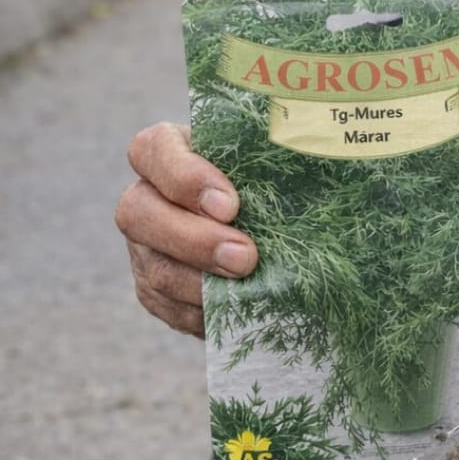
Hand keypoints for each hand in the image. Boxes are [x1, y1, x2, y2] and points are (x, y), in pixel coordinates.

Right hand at [114, 122, 257, 337]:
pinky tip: (236, 307)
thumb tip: (321, 148)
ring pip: (154, 267)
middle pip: (138, 213)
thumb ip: (277, 154)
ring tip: (246, 283)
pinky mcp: (154, 290)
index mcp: (168, 153)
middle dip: (193, 239)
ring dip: (200, 282)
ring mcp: (145, 247)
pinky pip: (167, 306)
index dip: (184, 177)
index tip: (231, 204)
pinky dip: (201, 311)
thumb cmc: (274, 185)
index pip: (152, 150)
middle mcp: (146, 198)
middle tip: (245, 255)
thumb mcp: (273, 161)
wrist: (274, 237)